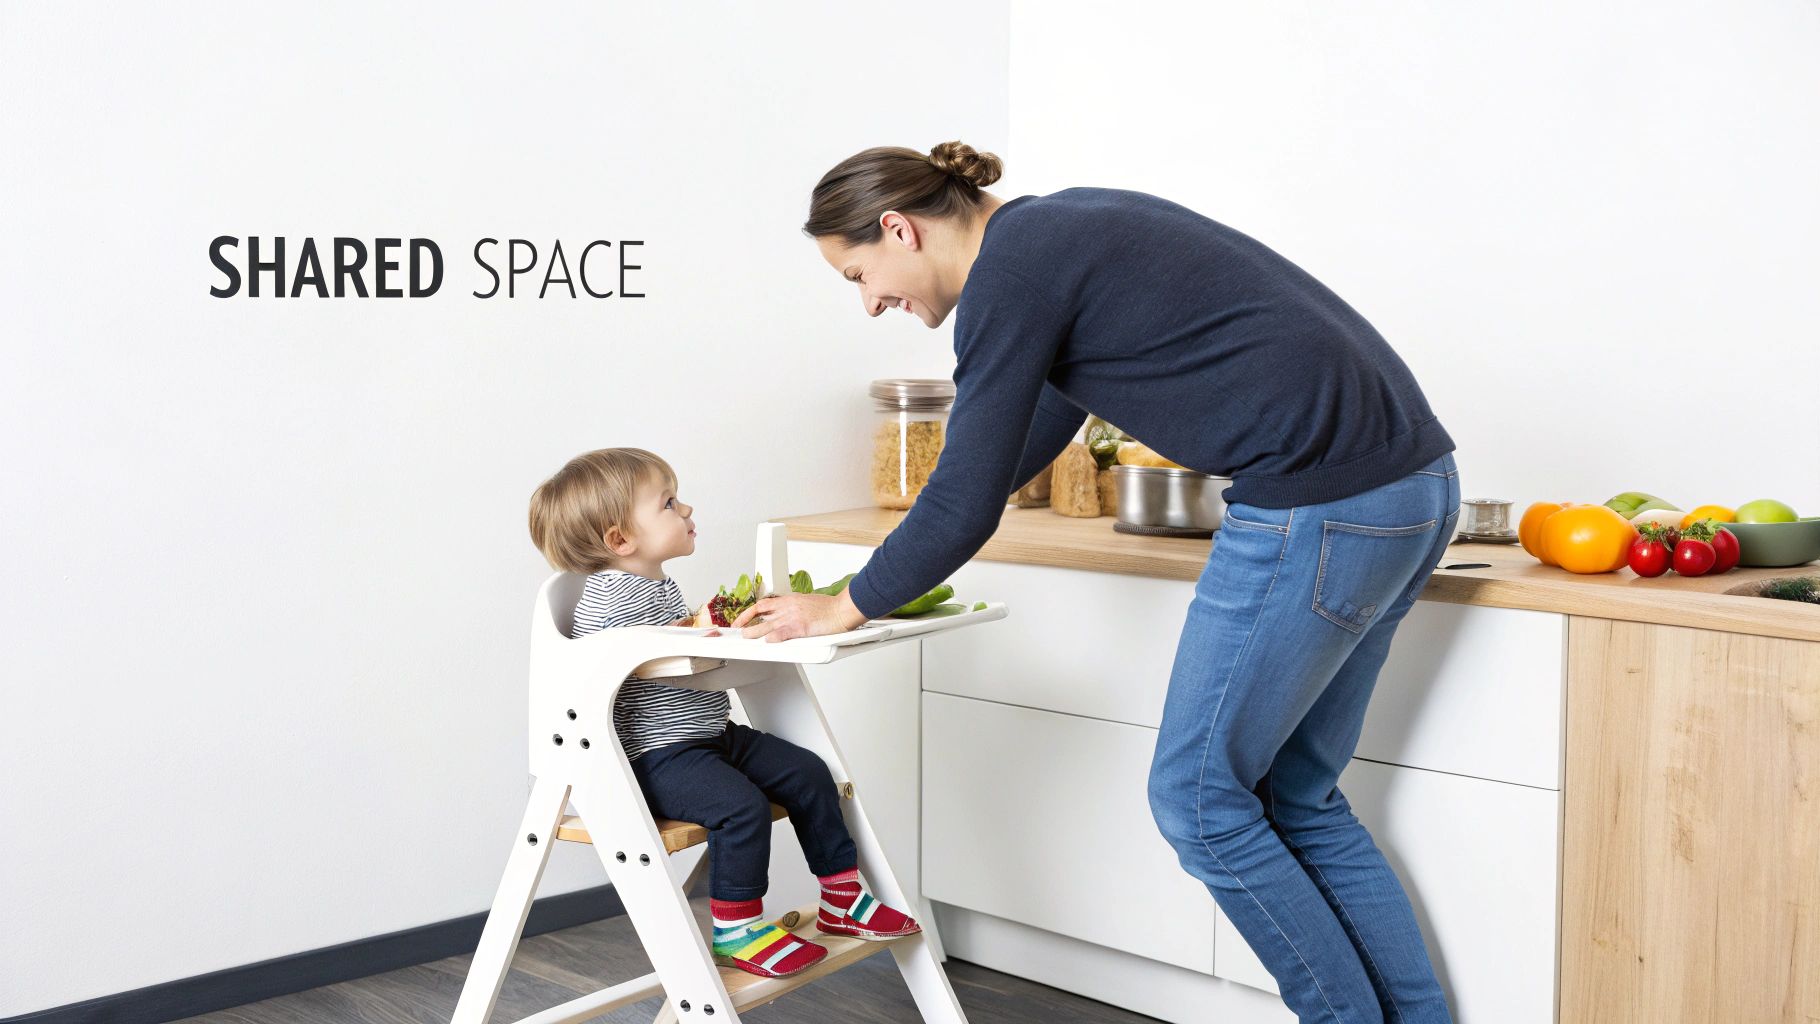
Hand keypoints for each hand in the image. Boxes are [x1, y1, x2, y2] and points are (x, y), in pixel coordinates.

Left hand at [731, 589, 868, 642]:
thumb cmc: (830, 608)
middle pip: (760, 613)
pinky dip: (773, 638)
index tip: (742, 618)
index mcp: (789, 600)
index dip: (750, 612)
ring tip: (746, 637)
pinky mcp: (800, 627)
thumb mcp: (807, 602)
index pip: (763, 604)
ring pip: (766, 625)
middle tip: (738, 630)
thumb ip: (795, 609)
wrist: (842, 609)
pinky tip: (767, 642)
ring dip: (753, 632)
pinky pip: (782, 633)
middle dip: (745, 622)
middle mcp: (788, 607)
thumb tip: (788, 616)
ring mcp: (792, 617)